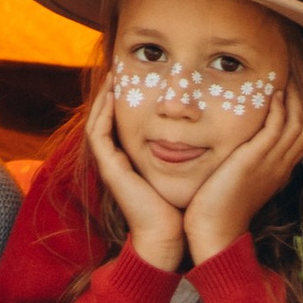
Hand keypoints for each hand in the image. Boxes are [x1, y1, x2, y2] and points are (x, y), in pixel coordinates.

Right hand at [85, 74, 186, 275]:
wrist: (169, 236)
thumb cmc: (179, 204)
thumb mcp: (182, 167)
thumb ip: (186, 146)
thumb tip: (206, 123)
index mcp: (131, 158)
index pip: (121, 120)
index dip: (124, 97)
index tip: (136, 74)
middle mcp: (118, 159)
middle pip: (106, 118)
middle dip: (110, 92)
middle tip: (118, 67)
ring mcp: (110, 165)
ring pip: (97, 122)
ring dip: (103, 97)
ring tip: (112, 74)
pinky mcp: (110, 170)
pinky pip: (98, 135)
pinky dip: (102, 114)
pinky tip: (112, 96)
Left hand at [183, 72, 302, 267]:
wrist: (214, 232)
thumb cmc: (220, 206)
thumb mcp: (242, 178)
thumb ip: (250, 159)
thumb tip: (247, 143)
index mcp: (281, 168)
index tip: (298, 85)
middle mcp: (281, 164)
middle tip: (299, 72)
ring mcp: (271, 163)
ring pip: (298, 123)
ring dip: (295, 96)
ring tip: (287, 74)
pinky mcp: (254, 161)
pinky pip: (276, 129)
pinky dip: (279, 109)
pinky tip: (274, 93)